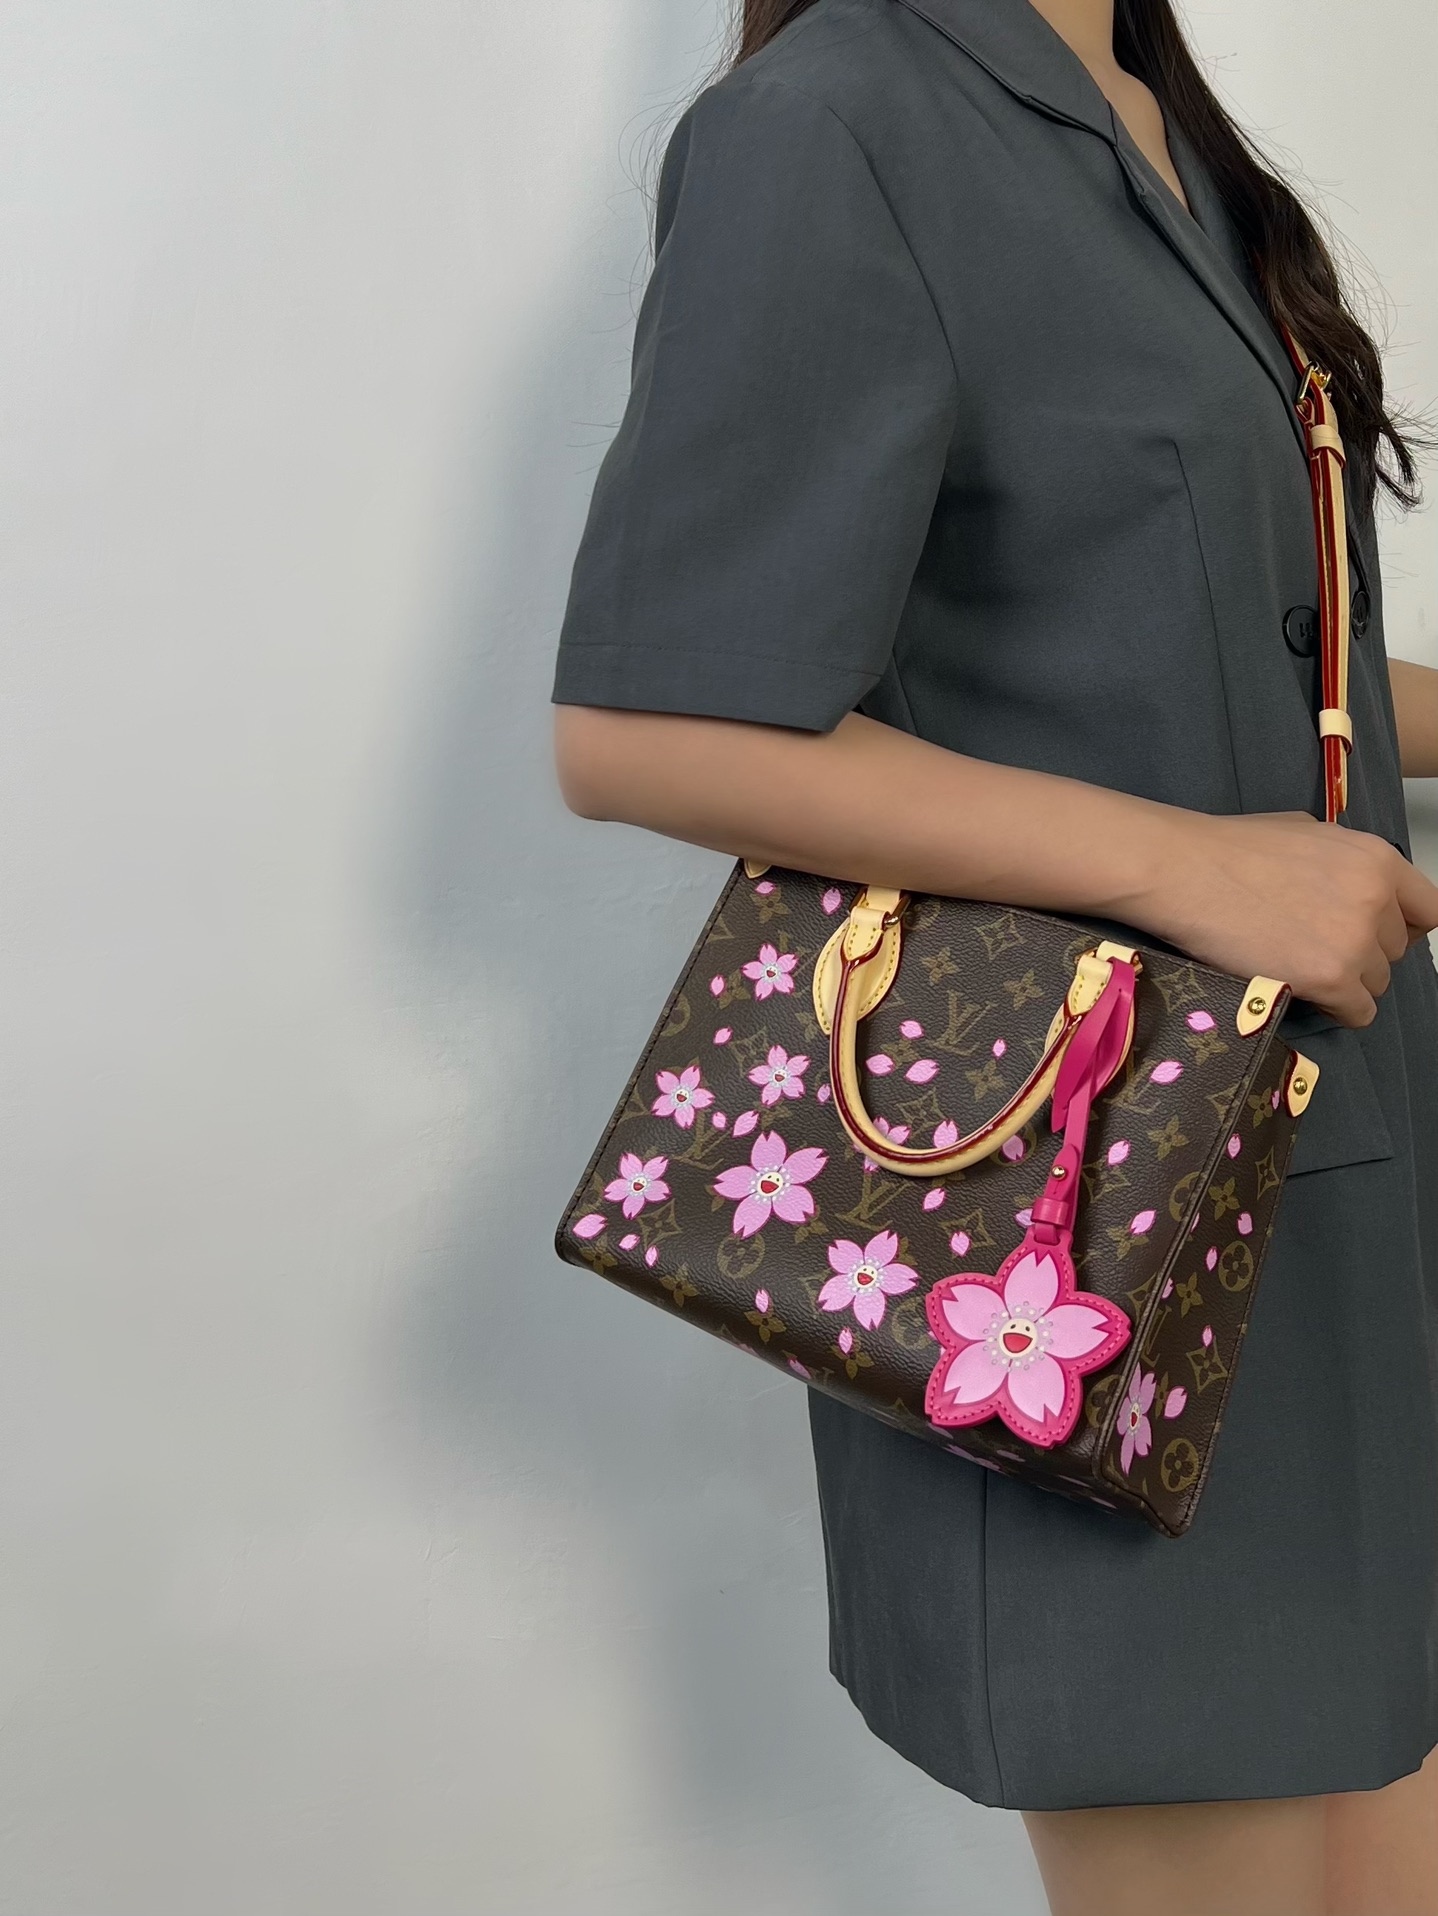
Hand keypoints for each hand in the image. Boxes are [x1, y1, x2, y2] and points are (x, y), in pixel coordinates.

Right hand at [1139, 811, 1437, 1028]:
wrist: (1184, 871)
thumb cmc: (1230, 847)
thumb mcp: (1305, 832)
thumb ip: (1343, 863)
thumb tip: (1347, 886)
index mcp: (1377, 859)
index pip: (1429, 910)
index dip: (1400, 926)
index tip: (1373, 935)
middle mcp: (1376, 900)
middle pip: (1396, 951)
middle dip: (1363, 954)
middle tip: (1315, 949)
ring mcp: (1356, 941)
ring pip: (1376, 984)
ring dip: (1345, 982)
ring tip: (1299, 968)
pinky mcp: (1330, 978)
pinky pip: (1358, 1012)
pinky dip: (1336, 1009)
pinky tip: (1304, 992)